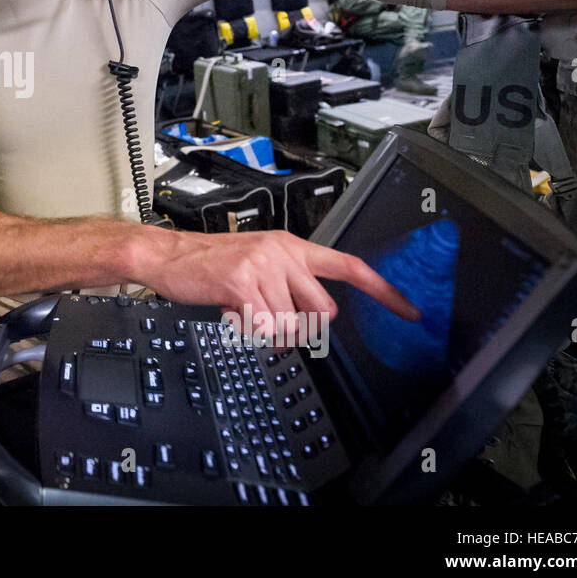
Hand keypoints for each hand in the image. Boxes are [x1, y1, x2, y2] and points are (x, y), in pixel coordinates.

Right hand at [145, 229, 418, 343]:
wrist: (168, 256)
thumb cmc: (211, 262)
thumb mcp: (258, 263)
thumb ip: (289, 284)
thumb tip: (310, 320)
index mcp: (292, 246)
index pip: (349, 266)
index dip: (382, 291)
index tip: (408, 310)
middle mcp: (283, 252)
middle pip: (324, 310)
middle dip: (303, 325)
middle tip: (272, 318)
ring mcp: (263, 265)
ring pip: (292, 324)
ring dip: (270, 331)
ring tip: (246, 312)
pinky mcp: (242, 281)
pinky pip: (265, 326)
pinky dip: (250, 330)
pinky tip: (235, 314)